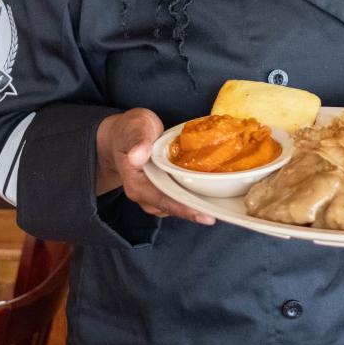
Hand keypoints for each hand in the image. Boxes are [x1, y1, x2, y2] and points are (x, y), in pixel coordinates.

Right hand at [96, 109, 213, 225]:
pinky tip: (210, 189)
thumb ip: (137, 141)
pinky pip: (179, 196)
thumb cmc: (130, 130)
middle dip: (196, 211)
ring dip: (197, 204)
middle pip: (174, 207)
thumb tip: (138, 155)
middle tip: (220, 213)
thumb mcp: (134, 129)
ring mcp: (154, 194)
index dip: (185, 208)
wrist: (124, 134)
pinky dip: (194, 194)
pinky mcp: (163, 189)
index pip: (163, 200)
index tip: (205, 215)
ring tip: (220, 204)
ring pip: (178, 204)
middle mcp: (145, 195)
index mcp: (136, 184)